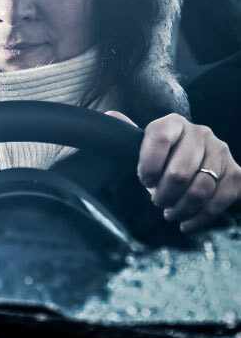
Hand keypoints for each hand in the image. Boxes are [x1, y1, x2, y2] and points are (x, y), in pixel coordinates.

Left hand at [106, 111, 240, 232]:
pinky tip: (186, 223)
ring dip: (181, 208)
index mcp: (173, 124)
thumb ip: (128, 133)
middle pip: (180, 172)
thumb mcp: (142, 146)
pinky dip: (200, 217)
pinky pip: (219, 201)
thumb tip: (109, 114)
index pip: (159, 138)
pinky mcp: (236, 173)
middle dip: (164, 194)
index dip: (148, 165)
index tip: (145, 181)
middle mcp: (201, 133)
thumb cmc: (162, 158)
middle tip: (157, 201)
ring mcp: (222, 152)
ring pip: (201, 189)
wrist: (198, 163)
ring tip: (169, 213)